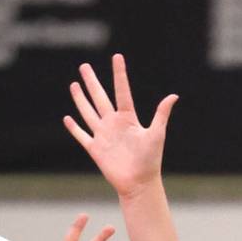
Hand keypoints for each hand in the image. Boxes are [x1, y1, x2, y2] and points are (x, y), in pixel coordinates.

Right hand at [64, 54, 178, 198]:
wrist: (139, 183)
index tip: (117, 56)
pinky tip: (68, 118)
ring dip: (80, 99)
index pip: (121, 91)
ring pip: (88, 112)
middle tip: (84, 66)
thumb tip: (174, 95)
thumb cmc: (150, 160)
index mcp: (128, 118)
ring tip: (74, 84)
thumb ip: (161, 114)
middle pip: (99, 97)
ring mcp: (103, 135)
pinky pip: (82, 135)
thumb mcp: (157, 134)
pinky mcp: (95, 149)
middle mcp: (114, 124)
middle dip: (92, 82)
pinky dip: (74, 128)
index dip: (119, 74)